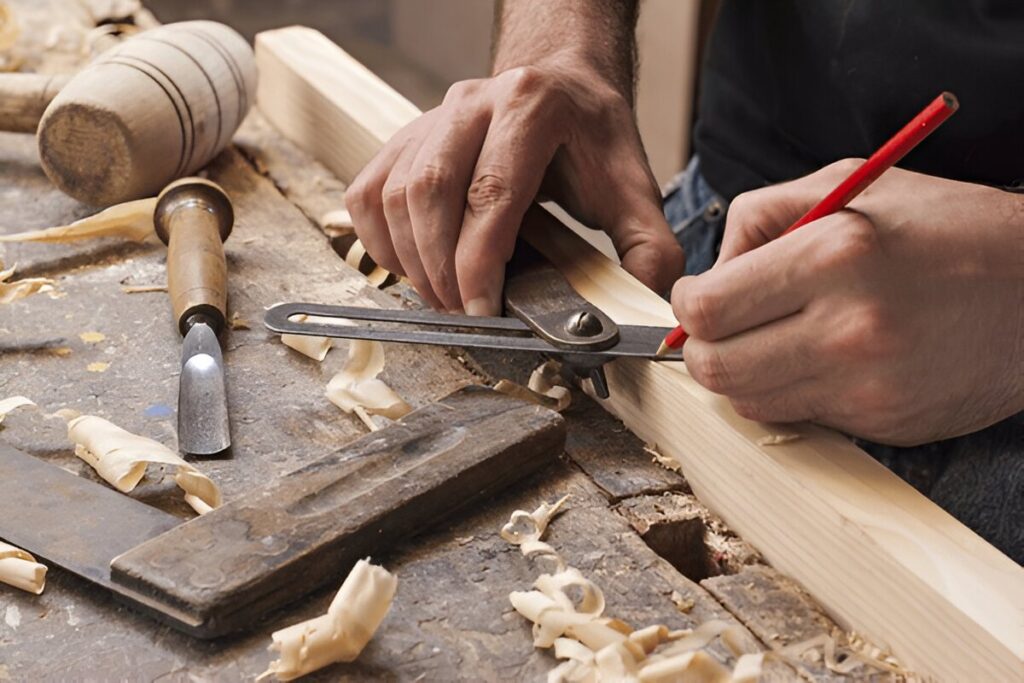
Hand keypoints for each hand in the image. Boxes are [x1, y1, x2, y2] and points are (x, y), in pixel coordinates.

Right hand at [344, 56, 683, 314]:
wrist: (557, 82)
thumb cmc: (588, 134)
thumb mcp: (632, 182)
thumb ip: (648, 245)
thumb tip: (651, 303)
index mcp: (531, 106)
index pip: (489, 193)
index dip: (477, 262)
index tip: (481, 309)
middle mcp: (471, 103)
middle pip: (430, 193)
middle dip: (440, 268)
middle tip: (461, 312)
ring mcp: (431, 118)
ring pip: (393, 194)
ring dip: (409, 259)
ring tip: (441, 297)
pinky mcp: (405, 138)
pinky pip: (369, 191)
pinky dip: (378, 239)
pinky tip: (408, 266)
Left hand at [671, 161, 1023, 444]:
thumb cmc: (947, 227)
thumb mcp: (851, 183)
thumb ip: (761, 216)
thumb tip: (710, 271)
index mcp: (835, 256)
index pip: (707, 310)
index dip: (688, 304)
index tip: (699, 295)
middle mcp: (849, 329)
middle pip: (715, 369)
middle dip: (702, 346)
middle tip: (722, 325)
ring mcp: (868, 387)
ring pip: (749, 402)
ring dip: (742, 373)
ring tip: (773, 337)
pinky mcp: (884, 424)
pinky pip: (800, 418)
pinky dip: (790, 392)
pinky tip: (818, 360)